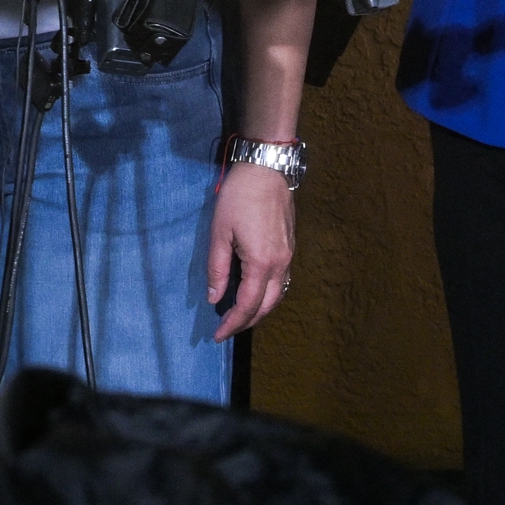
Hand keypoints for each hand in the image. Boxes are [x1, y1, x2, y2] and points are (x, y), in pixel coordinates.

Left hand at [206, 165, 295, 337]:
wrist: (266, 168)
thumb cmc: (238, 197)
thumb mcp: (219, 232)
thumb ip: (217, 268)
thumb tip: (214, 298)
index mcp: (261, 263)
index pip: (247, 306)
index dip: (232, 324)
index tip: (216, 335)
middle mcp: (280, 265)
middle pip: (267, 306)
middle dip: (247, 322)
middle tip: (227, 329)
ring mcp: (289, 256)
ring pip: (278, 295)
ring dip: (260, 309)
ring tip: (240, 315)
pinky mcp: (290, 246)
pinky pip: (282, 281)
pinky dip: (268, 294)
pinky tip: (255, 291)